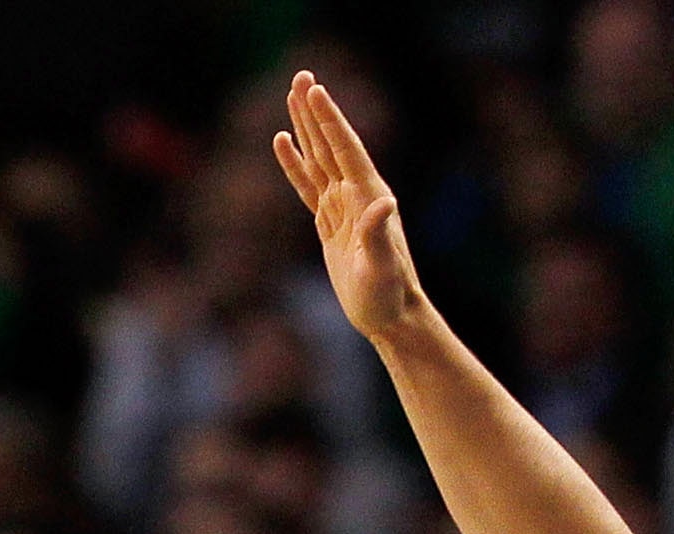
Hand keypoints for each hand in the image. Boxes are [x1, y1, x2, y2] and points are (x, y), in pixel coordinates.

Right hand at [275, 73, 431, 345]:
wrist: (389, 316)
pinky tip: (283, 142)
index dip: (330, 120)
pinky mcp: (330, 222)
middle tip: (301, 76)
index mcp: (369, 197)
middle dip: (316, 111)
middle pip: (330, 144)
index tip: (315, 90)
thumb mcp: (382, 267)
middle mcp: (357, 195)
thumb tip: (385, 202)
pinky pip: (308, 186)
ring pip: (319, 158)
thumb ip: (378, 233)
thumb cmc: (389, 295)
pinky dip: (295, 164)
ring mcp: (342, 207)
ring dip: (306, 127)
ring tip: (294, 95)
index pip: (345, 150)